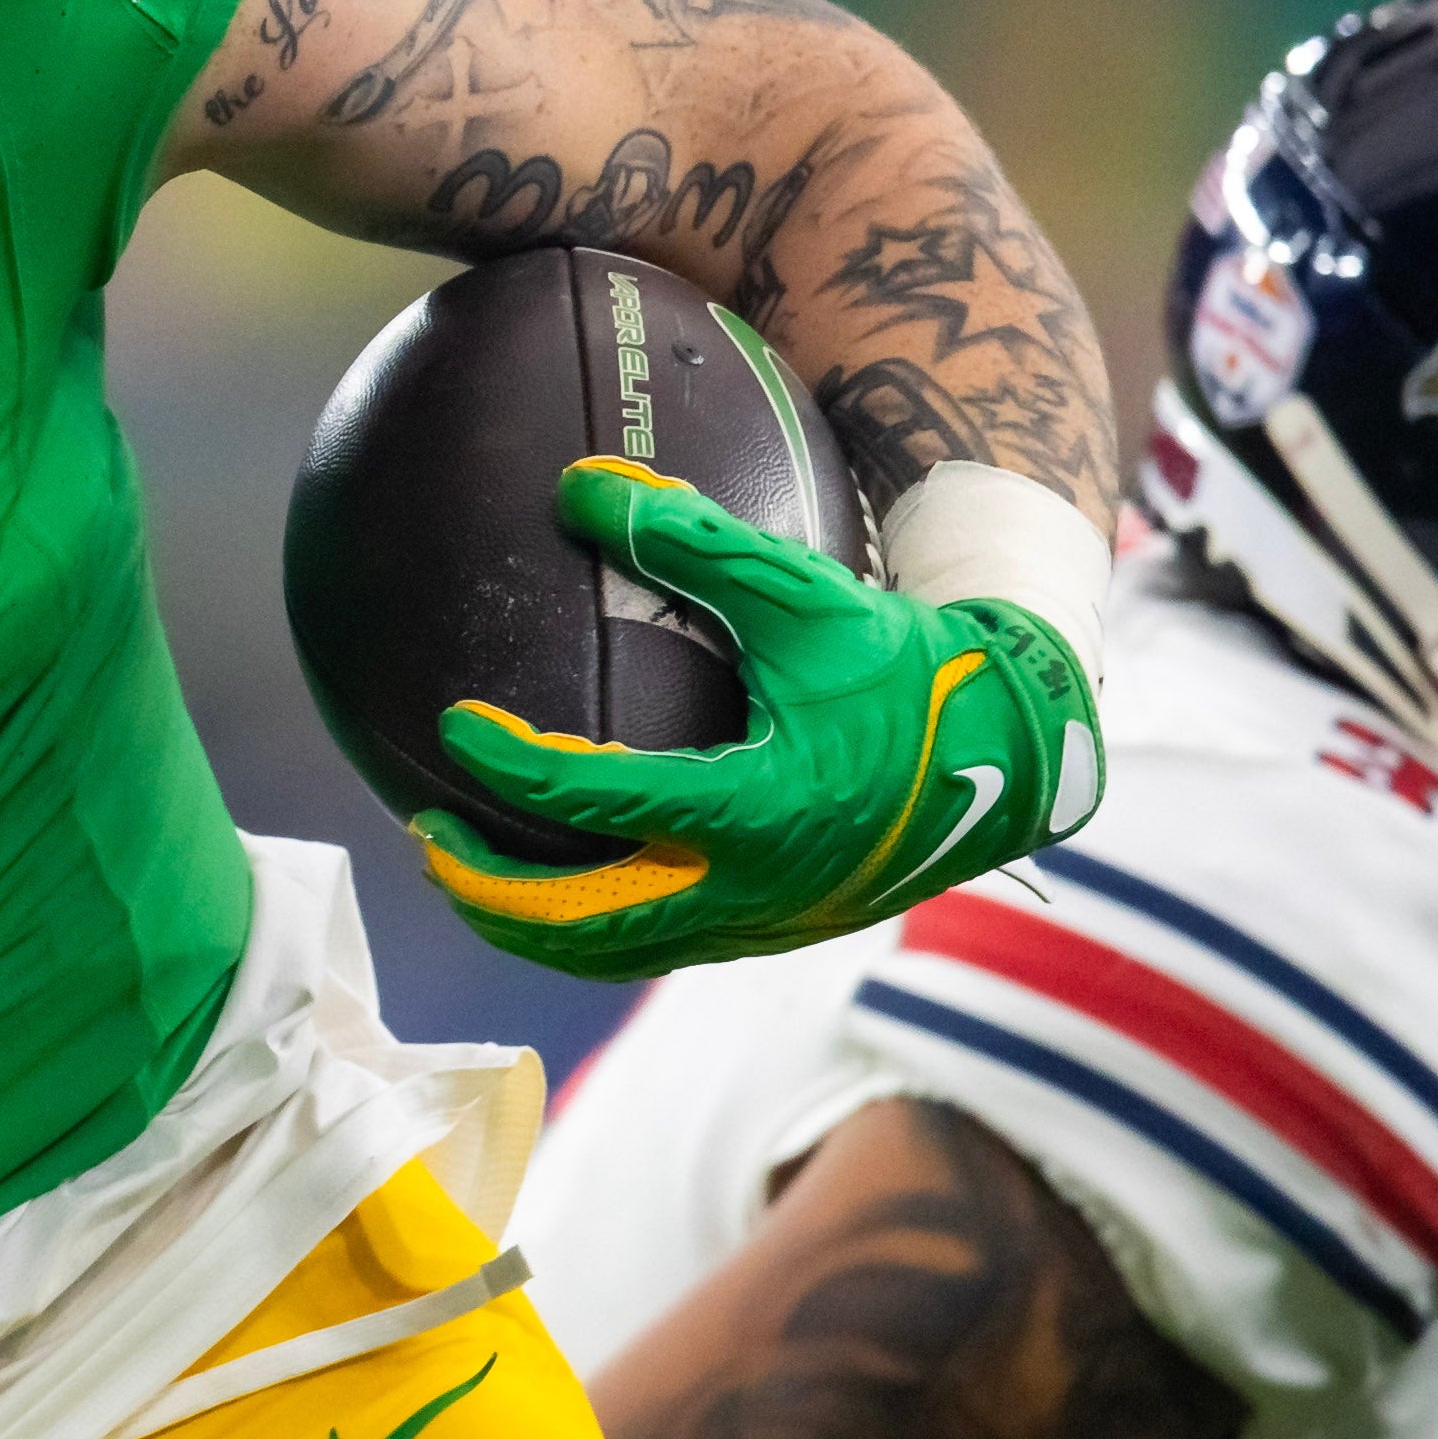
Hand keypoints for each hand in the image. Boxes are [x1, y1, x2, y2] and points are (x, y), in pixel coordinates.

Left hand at [416, 460, 1103, 977]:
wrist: (1012, 749)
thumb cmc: (909, 665)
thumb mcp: (806, 595)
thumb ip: (694, 540)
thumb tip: (580, 484)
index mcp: (758, 809)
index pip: (599, 800)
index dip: (514, 769)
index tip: (457, 725)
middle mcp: (754, 888)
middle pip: (583, 923)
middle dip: (490, 891)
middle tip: (425, 835)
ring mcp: (764, 924)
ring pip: (615, 953)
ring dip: (529, 923)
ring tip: (462, 872)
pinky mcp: (775, 932)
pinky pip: (657, 947)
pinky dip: (589, 927)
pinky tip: (555, 882)